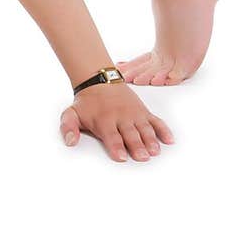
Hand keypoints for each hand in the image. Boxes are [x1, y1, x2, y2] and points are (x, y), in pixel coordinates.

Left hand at [59, 82, 174, 161]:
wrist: (100, 79)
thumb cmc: (87, 102)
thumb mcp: (71, 113)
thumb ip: (68, 127)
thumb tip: (70, 141)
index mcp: (104, 120)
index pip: (111, 137)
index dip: (116, 147)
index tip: (122, 157)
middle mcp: (121, 117)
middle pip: (130, 135)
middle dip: (137, 146)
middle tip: (142, 157)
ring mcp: (134, 114)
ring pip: (144, 129)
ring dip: (150, 141)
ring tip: (155, 152)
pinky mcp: (143, 112)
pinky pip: (156, 121)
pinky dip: (163, 130)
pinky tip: (169, 140)